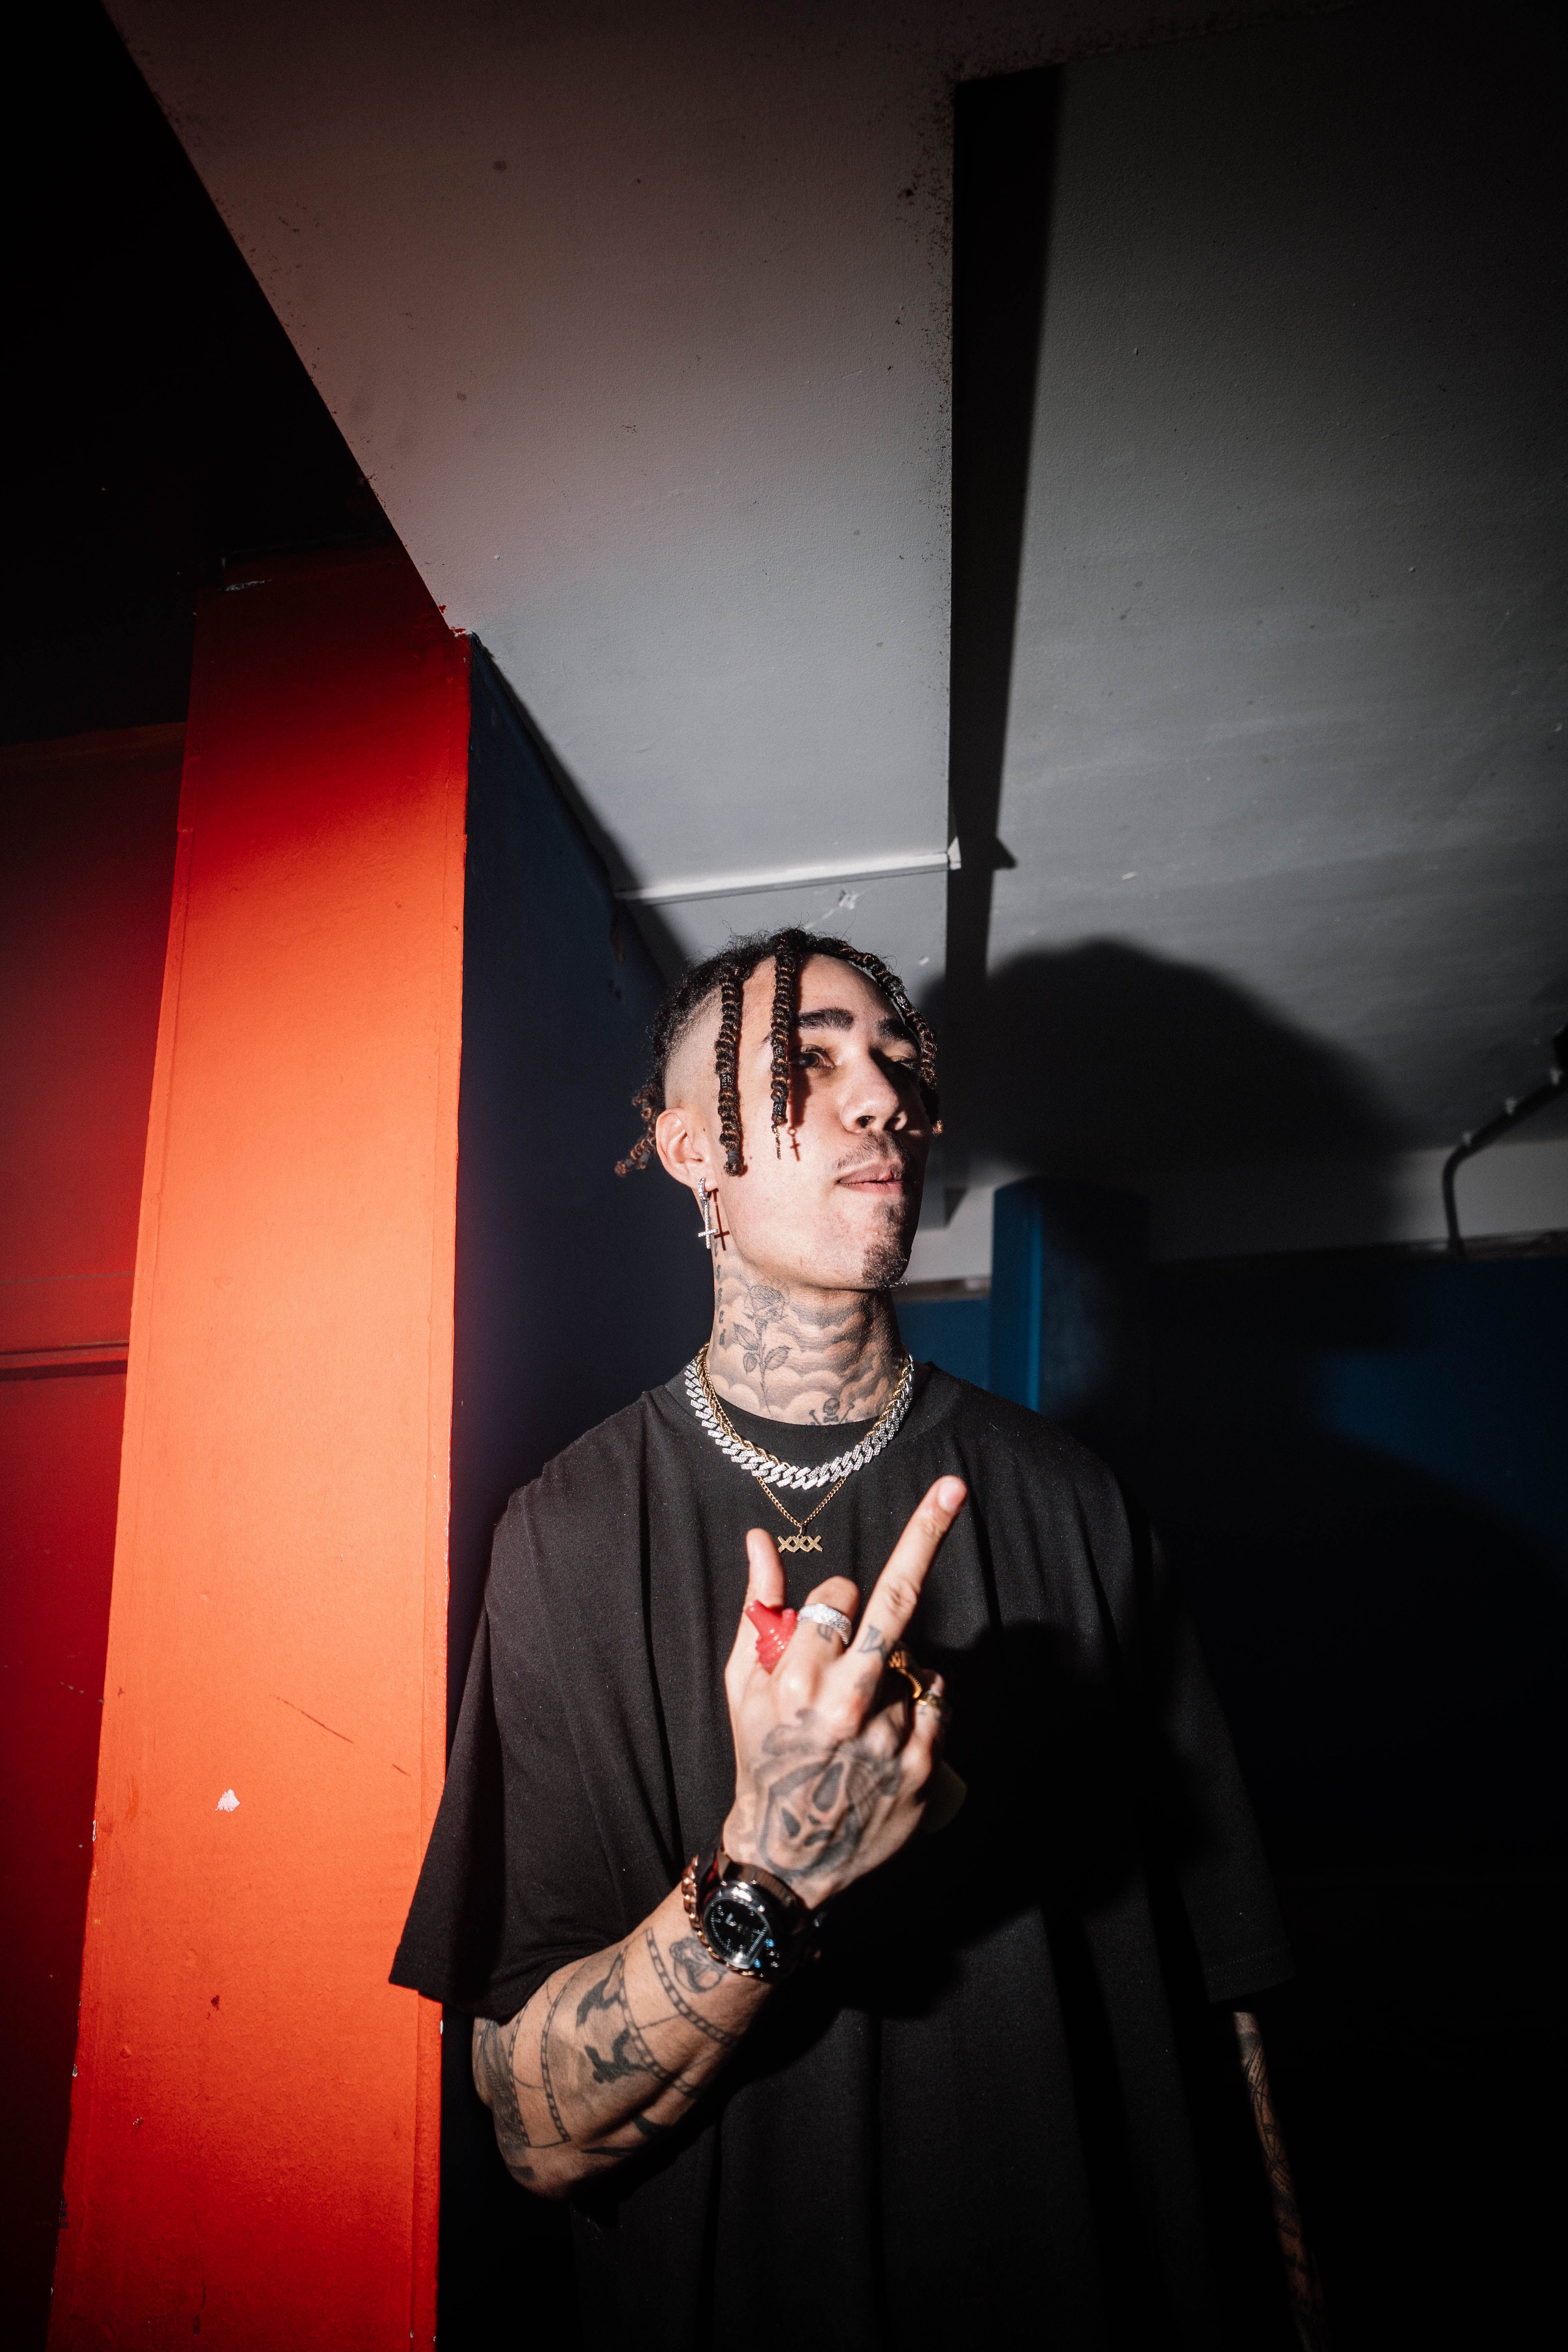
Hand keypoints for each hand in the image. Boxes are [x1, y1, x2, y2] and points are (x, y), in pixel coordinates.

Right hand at [720, 1476, 966, 1907]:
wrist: (785, 1855)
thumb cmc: (761, 1757)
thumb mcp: (744, 1684)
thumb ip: (759, 1608)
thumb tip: (760, 1540)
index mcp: (798, 1680)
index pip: (839, 1596)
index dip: (835, 1598)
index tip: (828, 1615)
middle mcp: (846, 1705)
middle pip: (896, 1604)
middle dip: (925, 1536)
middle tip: (953, 1487)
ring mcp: (889, 1737)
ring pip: (911, 1661)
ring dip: (893, 1668)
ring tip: (861, 1711)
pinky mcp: (921, 1768)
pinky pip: (937, 1701)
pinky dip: (921, 1699)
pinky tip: (893, 1721)